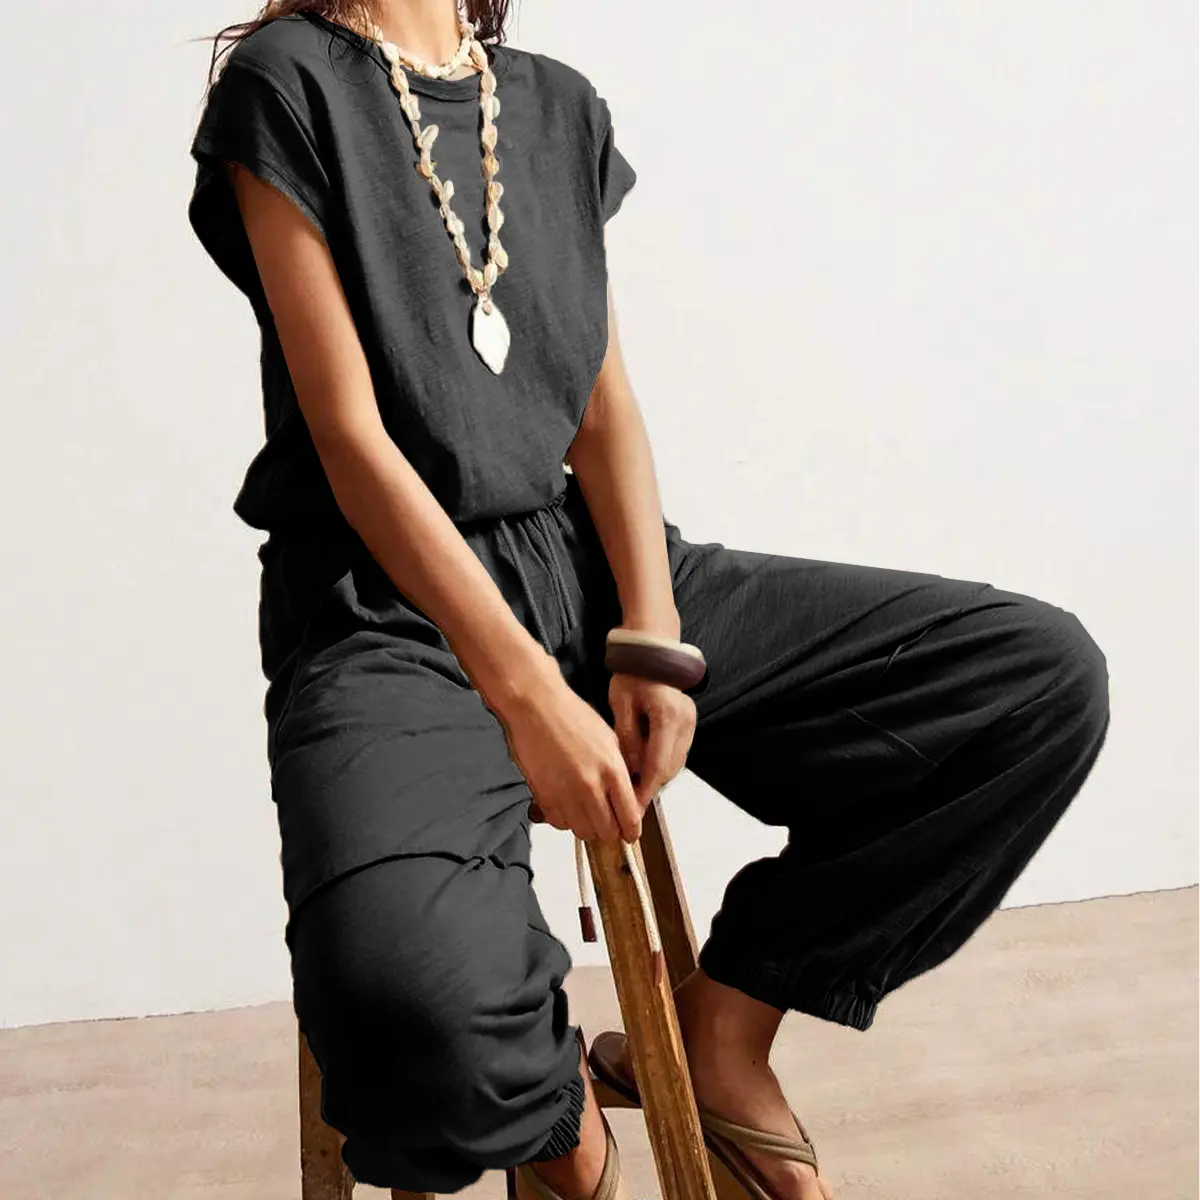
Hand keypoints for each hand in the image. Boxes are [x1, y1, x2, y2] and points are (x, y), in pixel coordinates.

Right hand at [495, 665, 641, 843]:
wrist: (535, 706)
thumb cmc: (571, 716)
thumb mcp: (609, 739)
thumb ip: (621, 771)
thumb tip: (629, 797)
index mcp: (612, 769)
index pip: (629, 816)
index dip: (632, 830)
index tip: (631, 832)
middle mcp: (590, 785)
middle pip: (607, 831)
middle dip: (610, 830)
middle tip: (608, 821)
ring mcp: (565, 793)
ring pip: (583, 832)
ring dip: (587, 826)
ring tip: (586, 811)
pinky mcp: (544, 796)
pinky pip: (559, 824)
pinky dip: (565, 819)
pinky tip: (567, 804)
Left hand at [608, 672, 695, 810]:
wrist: (651, 655)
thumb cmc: (632, 675)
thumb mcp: (621, 704)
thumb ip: (627, 738)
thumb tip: (631, 770)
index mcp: (668, 716)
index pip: (658, 763)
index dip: (645, 789)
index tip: (633, 807)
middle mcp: (685, 722)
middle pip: (670, 768)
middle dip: (651, 788)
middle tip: (631, 806)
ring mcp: (691, 724)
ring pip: (676, 764)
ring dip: (656, 778)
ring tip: (635, 791)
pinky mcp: (689, 725)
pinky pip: (676, 753)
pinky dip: (661, 765)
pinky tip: (645, 771)